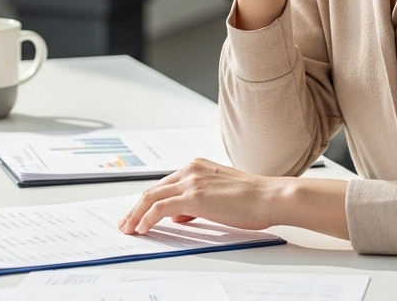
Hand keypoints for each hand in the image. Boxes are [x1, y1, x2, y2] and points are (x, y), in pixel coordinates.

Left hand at [116, 159, 350, 240]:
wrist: (271, 197)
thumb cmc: (253, 199)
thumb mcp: (219, 198)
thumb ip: (197, 203)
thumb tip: (178, 216)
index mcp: (196, 167)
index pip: (164, 185)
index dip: (147, 201)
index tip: (138, 214)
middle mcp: (190, 170)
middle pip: (152, 190)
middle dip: (135, 208)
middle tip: (125, 223)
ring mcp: (191, 182)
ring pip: (151, 197)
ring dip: (136, 214)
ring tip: (128, 229)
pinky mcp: (193, 196)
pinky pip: (160, 208)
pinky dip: (147, 218)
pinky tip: (143, 229)